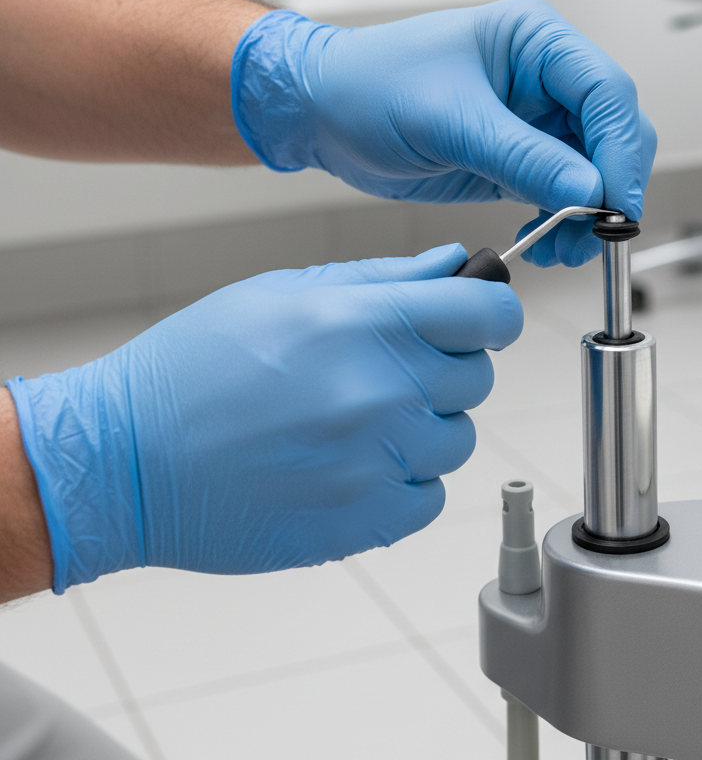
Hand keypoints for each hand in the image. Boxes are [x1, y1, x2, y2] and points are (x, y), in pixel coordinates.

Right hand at [8, 245, 520, 591]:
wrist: (125, 460)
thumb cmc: (194, 367)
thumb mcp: (284, 291)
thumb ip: (382, 278)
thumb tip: (453, 264)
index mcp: (364, 323)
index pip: (488, 313)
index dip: (491, 311)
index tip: (479, 316)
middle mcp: (381, 392)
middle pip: (478, 377)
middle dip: (447, 366)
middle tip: (390, 367)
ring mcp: (377, 462)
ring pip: (457, 438)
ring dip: (424, 426)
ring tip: (358, 418)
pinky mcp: (365, 522)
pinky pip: (429, 495)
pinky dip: (404, 479)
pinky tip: (352, 462)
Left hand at [231, 0, 656, 266]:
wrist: (325, 113)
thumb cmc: (369, 85)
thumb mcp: (447, 120)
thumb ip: (523, 156)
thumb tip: (588, 189)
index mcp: (535, 40)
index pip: (607, 91)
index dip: (621, 150)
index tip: (616, 201)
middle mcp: (544, 76)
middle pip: (611, 133)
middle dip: (609, 188)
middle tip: (594, 234)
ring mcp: (534, 119)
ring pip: (593, 170)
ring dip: (587, 215)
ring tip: (562, 248)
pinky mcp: (519, 156)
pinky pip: (562, 192)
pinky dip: (562, 222)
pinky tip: (543, 240)